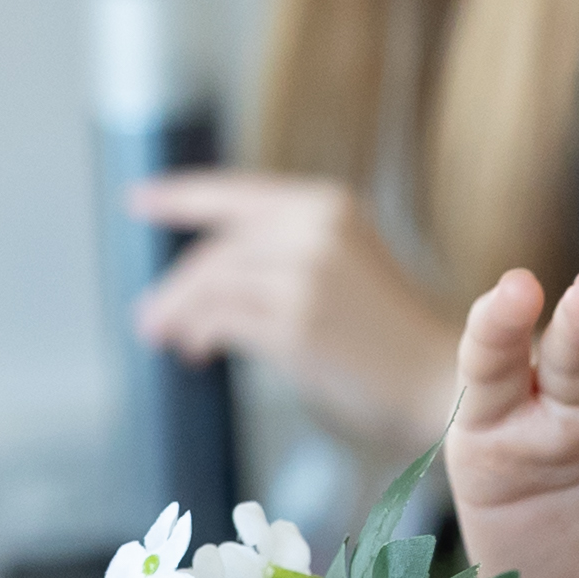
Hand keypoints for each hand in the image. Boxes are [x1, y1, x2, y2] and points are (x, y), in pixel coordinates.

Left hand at [123, 171, 462, 465]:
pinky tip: (196, 350)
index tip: (138, 201)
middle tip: (150, 316)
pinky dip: (198, 333)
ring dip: (178, 311)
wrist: (440, 382)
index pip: (236, 194)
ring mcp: (305, 275)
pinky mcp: (296, 323)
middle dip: (176, 283)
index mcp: (328, 205)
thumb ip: (287, 252)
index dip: (181, 197)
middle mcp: (316, 230)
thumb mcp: (343, 266)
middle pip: (217, 248)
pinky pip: (221, 319)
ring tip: (162, 335)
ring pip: (211, 282)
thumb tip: (209, 274)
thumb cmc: (390, 338)